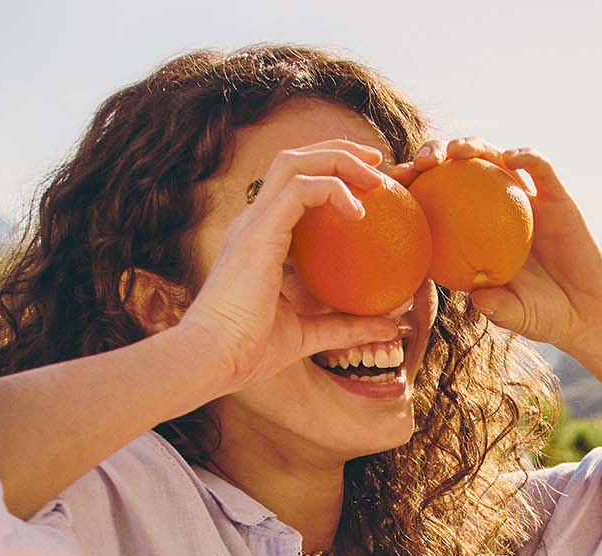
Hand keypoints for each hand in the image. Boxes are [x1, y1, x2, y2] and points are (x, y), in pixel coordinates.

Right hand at [178, 139, 407, 394]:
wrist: (213, 359)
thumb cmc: (248, 351)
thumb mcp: (307, 334)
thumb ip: (345, 326)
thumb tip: (388, 328)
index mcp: (259, 238)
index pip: (293, 186)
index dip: (330, 174)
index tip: (369, 186)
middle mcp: (253, 222)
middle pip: (293, 160)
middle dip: (337, 150)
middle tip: (377, 162)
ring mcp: (253, 222)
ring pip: (294, 161)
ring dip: (338, 158)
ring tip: (374, 174)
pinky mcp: (259, 231)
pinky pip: (302, 189)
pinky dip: (333, 189)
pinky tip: (359, 211)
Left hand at [384, 137, 601, 356]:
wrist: (584, 311)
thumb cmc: (541, 316)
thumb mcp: (516, 315)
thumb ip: (498, 307)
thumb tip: (476, 297)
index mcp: (468, 233)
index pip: (431, 199)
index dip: (409, 186)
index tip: (390, 184)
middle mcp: (491, 209)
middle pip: (454, 168)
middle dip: (433, 154)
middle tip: (423, 163)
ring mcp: (522, 199)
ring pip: (493, 158)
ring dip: (473, 145)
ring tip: (459, 151)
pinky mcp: (556, 196)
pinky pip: (541, 169)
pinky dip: (527, 157)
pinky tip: (513, 157)